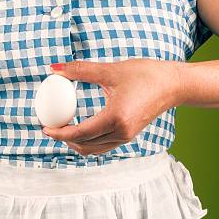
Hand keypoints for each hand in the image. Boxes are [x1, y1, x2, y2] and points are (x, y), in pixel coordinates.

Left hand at [42, 58, 182, 155]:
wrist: (173, 84)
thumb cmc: (145, 75)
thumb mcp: (110, 70)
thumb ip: (80, 70)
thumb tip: (54, 69)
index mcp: (116, 118)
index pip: (80, 133)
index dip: (59, 133)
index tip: (45, 128)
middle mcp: (121, 132)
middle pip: (84, 145)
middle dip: (64, 140)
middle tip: (49, 128)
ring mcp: (126, 137)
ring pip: (93, 149)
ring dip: (75, 143)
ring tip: (61, 130)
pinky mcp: (129, 136)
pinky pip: (103, 146)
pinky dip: (88, 142)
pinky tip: (79, 129)